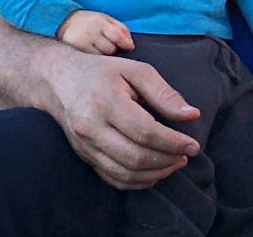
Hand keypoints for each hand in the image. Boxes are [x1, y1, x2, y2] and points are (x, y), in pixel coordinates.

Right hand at [48, 50, 201, 188]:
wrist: (59, 80)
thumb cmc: (103, 72)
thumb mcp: (136, 70)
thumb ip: (164, 93)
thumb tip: (191, 115)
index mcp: (107, 103)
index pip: (145, 132)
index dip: (172, 142)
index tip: (193, 145)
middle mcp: (92, 129)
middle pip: (134, 157)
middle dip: (166, 161)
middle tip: (186, 156)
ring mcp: (84, 146)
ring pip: (123, 173)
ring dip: (154, 174)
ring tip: (174, 164)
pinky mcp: (83, 156)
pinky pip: (111, 178)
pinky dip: (135, 181)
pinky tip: (153, 173)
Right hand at [57, 10, 134, 54]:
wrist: (64, 22)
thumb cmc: (91, 22)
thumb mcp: (107, 19)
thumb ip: (121, 29)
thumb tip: (131, 45)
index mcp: (100, 22)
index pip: (116, 35)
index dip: (126, 43)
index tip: (130, 47)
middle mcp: (90, 33)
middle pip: (110, 49)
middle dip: (113, 49)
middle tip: (108, 45)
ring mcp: (80, 44)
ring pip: (101, 58)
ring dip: (103, 56)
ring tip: (98, 49)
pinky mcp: (74, 53)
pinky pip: (91, 61)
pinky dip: (94, 61)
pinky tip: (91, 55)